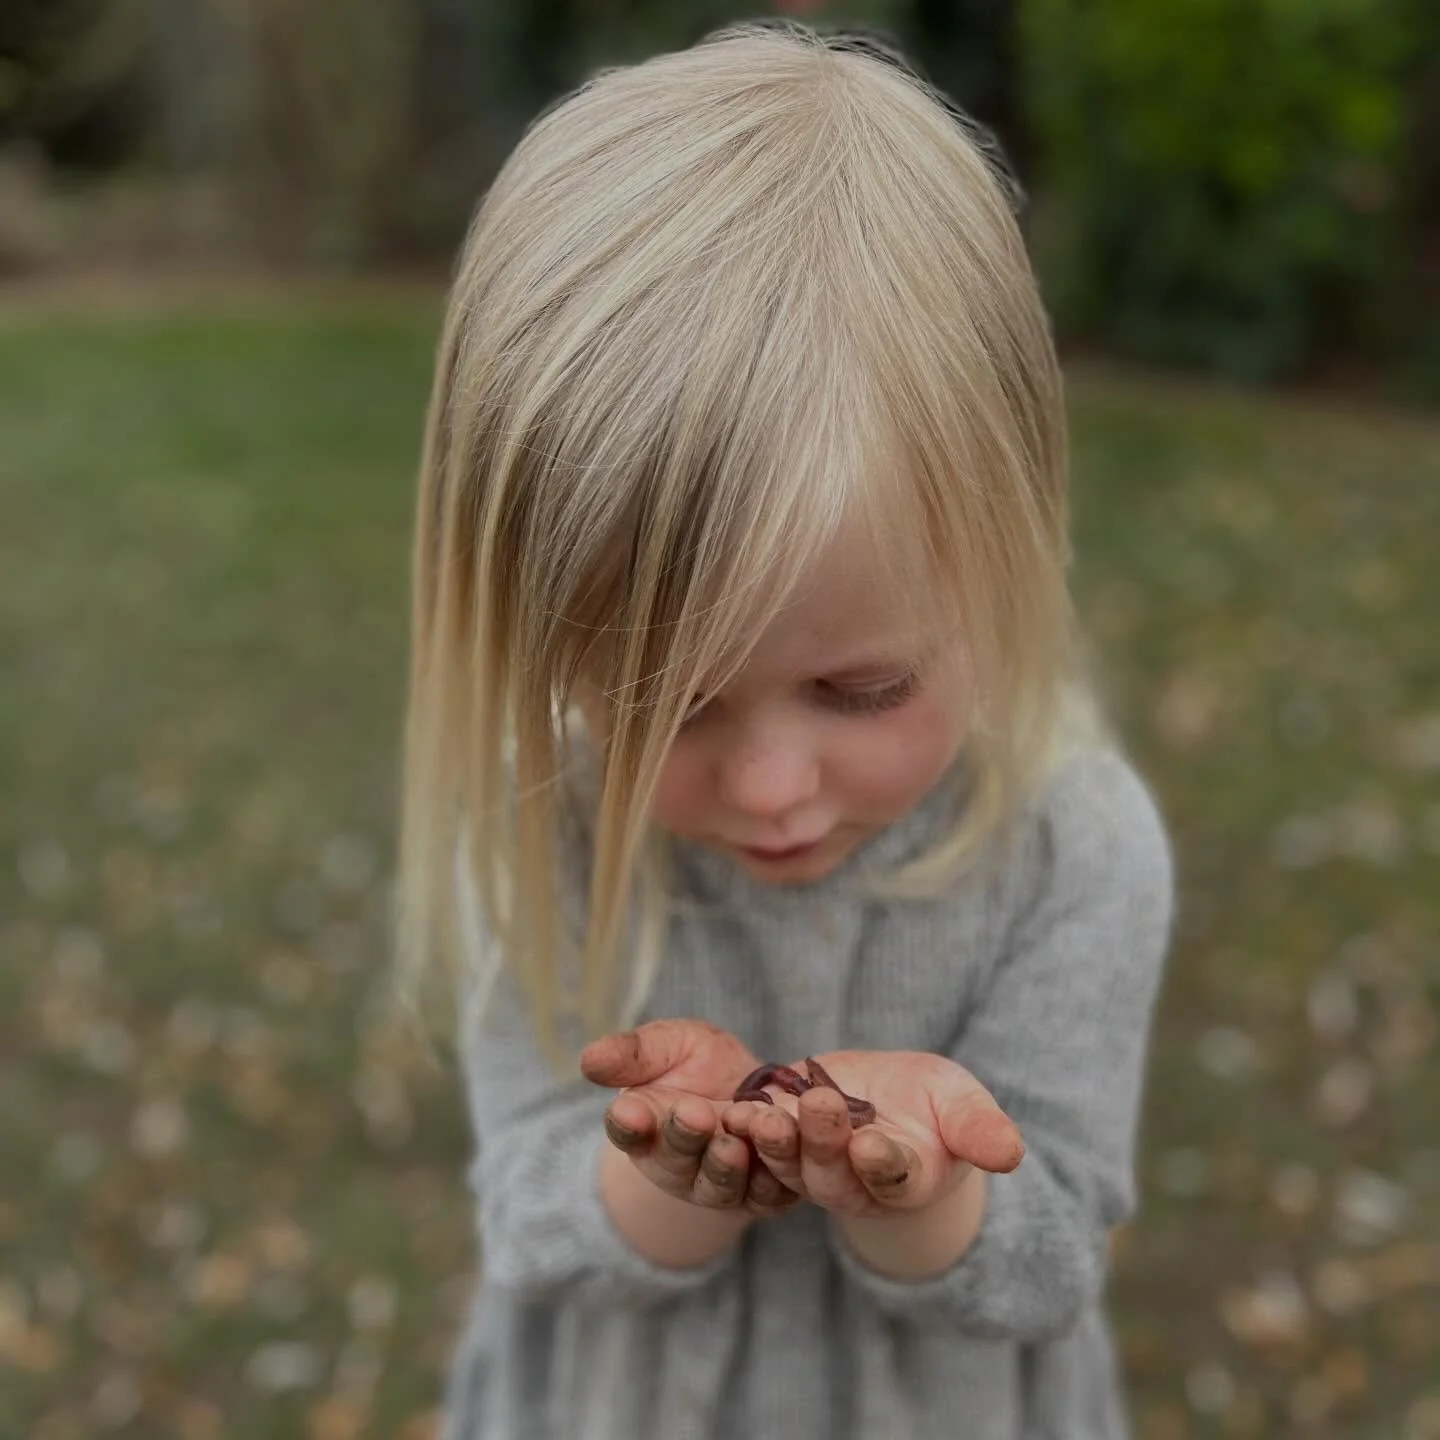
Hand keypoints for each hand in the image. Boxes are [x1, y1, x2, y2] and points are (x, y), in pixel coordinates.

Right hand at [580, 1019, 798, 1216]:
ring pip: (719, 1184)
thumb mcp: (668, 1045)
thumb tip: (588, 1059)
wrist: (757, 1090)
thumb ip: (635, 1053)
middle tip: (692, 1114)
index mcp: (644, 1127)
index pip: (627, 1129)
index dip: (627, 1123)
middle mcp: (676, 1164)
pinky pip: (768, 1194)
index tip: (629, 1109)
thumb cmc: (700, 1064)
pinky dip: (773, 1178)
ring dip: (725, 1166)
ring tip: (731, 1143)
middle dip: (683, 1137)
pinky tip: (778, 1152)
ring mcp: (719, 1185)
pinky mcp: (764, 1194)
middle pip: (674, 1160)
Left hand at [722, 1050, 1022, 1218]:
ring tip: (761, 1114)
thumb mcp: (963, 1107)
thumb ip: (982, 1130)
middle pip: (835, 1173)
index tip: (872, 1145)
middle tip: (818, 1106)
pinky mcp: (782, 1147)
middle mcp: (856, 1184)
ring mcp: (815, 1170)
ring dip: (775, 1142)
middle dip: (824, 1141)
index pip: (894, 1177)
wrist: (894, 1101)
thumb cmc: (938, 1106)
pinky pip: (760, 1145)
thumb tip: (1012, 1153)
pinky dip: (746, 1130)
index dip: (883, 1164)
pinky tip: (732, 1110)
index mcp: (906, 1179)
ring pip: (792, 1163)